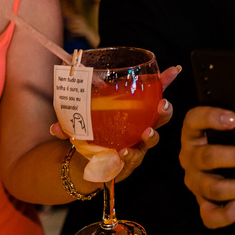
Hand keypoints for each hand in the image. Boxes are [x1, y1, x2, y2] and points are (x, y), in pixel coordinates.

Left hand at [49, 65, 179, 188]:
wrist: (83, 164)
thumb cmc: (90, 134)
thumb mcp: (82, 116)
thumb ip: (72, 104)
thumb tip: (59, 77)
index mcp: (134, 113)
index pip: (152, 94)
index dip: (165, 82)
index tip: (174, 70)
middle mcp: (140, 129)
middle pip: (160, 118)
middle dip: (165, 111)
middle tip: (162, 104)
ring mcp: (137, 147)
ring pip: (150, 141)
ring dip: (151, 136)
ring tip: (146, 132)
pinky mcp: (128, 164)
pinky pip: (132, 160)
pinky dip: (129, 156)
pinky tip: (123, 152)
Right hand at [180, 105, 234, 228]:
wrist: (229, 159)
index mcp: (192, 131)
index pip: (194, 120)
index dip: (212, 118)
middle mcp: (189, 157)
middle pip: (209, 157)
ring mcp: (195, 182)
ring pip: (214, 188)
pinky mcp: (203, 202)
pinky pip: (210, 216)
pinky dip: (228, 213)